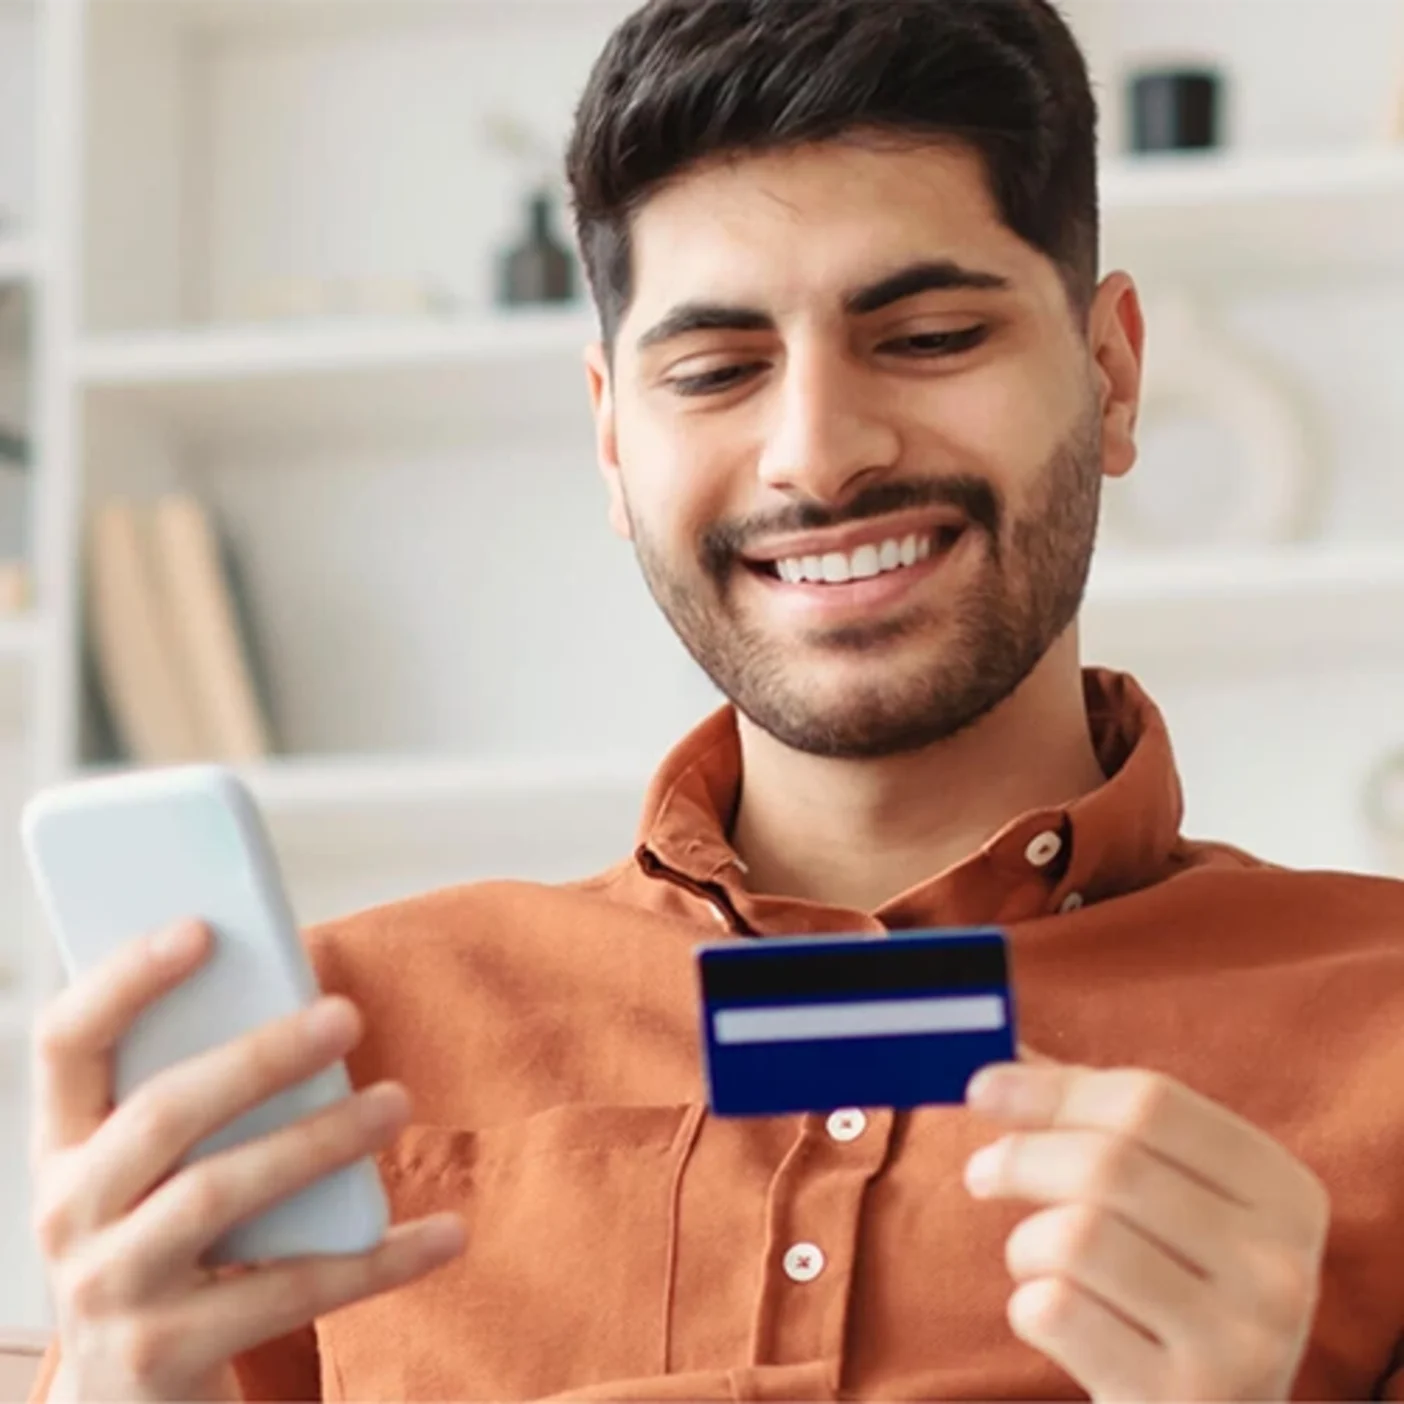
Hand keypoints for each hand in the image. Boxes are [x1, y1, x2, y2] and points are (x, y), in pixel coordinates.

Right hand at [31, 919, 465, 1402]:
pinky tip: (444, 1233)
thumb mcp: (158, 1172)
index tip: (202, 928)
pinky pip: (288, 1289)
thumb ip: (203, 1095)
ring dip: (318, 1140)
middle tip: (346, 1016)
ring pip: (219, 1192)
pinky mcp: (166, 1353)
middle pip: (162, 1112)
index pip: (67, 1041)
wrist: (135, 1402)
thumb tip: (306, 1001)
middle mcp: (67, 1213)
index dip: (125, 979)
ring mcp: (109, 1290)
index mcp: (64, 1145)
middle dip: (260, 1057)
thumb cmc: (169, 1245)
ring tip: (396, 1102)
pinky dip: (378, 1259)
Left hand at [963, 1047, 1330, 1401]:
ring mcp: (1241, 1345)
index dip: (1052, 1089)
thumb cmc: (1172, 1290)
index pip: (1151, 1101)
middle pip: (1108, 1164)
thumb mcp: (1167, 1201)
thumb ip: (1095, 1119)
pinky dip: (1028, 1305)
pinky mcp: (1184, 1401)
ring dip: (1027, 1242)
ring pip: (1078, 1238)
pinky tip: (1053, 1319)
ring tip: (1033, 1258)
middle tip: (983, 1172)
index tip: (983, 1088)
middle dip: (1022, 1158)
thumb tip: (1000, 1055)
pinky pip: (1057, 1313)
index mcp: (1284, 1191)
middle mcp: (1280, 1267)